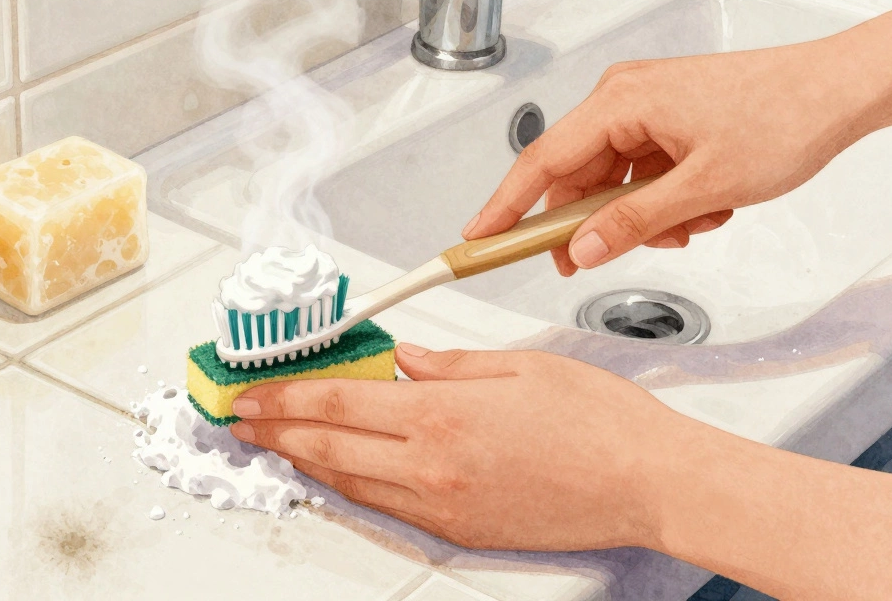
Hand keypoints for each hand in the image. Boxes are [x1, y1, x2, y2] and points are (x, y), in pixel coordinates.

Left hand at [229, 343, 696, 550]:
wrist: (649, 484)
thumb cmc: (599, 422)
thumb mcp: (520, 365)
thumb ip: (449, 362)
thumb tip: (403, 360)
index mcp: (442, 414)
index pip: (337, 403)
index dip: (284, 398)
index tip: (252, 394)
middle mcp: (433, 466)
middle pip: (328, 448)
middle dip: (276, 433)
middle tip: (242, 422)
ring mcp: (444, 506)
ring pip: (351, 483)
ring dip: (304, 463)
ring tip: (276, 445)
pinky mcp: (463, 532)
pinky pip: (388, 508)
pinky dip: (352, 488)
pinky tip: (340, 475)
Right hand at [463, 36, 881, 274]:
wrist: (840, 91)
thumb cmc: (783, 117)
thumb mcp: (704, 187)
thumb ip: (635, 222)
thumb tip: (583, 250)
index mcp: (620, 102)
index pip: (540, 162)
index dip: (503, 206)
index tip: (476, 240)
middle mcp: (624, 99)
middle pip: (575, 178)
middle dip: (593, 225)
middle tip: (592, 263)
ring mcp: (647, 110)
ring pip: (613, 183)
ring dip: (642, 217)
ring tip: (692, 224)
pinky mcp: (668, 122)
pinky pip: (641, 175)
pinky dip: (663, 202)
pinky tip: (704, 208)